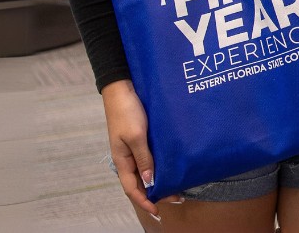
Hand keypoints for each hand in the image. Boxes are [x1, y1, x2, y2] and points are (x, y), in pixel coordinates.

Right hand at [102, 79, 166, 218]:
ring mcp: (133, 149)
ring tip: (176, 187)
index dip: (144, 201)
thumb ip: (143, 159)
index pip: (132, 189)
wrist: (123, 88)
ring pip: (145, 172)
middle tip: (177, 198)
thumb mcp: (137, 136)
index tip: (158, 211)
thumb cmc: (127, 111)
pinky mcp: (140, 139)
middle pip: (140, 183)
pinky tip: (170, 167)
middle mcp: (127, 158)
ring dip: (158, 181)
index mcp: (122, 160)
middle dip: (156, 194)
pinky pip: (149, 159)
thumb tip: (149, 181)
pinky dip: (159, 167)